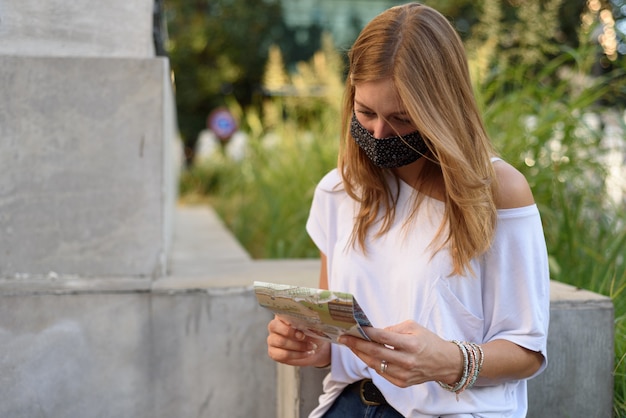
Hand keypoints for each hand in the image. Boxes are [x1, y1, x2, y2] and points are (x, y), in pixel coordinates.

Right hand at [267, 315, 330, 367]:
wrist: (316, 348)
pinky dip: (298, 355)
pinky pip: (283, 354)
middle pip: (274, 326)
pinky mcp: (274, 353)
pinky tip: (307, 353)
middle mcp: (274, 326)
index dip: (286, 318)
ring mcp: (272, 340)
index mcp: (282, 315)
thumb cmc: (312, 333)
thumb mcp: (313, 326)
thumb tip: (309, 322)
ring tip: (311, 346)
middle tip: (304, 336)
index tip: (296, 323)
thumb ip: (308, 323)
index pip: (278, 313)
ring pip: (281, 342)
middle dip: (291, 332)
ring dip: (298, 345)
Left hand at [338, 320, 460, 387]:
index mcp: (412, 344)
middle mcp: (407, 361)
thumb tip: (373, 332)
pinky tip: (363, 355)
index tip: (353, 328)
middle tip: (344, 338)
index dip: (366, 333)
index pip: (384, 338)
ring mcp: (404, 374)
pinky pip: (381, 373)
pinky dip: (371, 363)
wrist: (444, 363)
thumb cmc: (428, 341)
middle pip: (375, 353)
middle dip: (356, 344)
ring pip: (375, 364)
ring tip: (350, 345)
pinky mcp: (402, 383)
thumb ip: (392, 329)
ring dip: (360, 355)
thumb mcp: (413, 327)